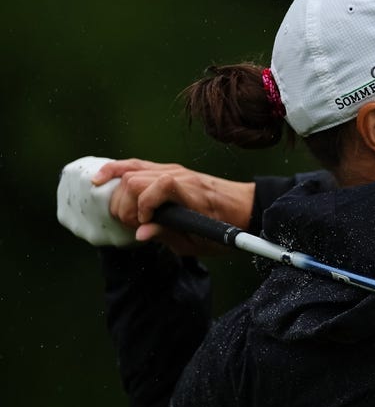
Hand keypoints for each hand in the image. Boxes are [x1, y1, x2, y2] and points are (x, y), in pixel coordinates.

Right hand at [93, 159, 255, 255]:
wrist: (242, 207)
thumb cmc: (224, 227)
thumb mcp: (200, 241)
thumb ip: (168, 235)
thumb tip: (139, 234)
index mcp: (191, 193)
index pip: (158, 186)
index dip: (143, 206)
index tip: (142, 224)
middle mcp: (180, 176)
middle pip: (136, 180)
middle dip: (125, 205)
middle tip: (130, 224)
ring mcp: (172, 170)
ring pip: (131, 172)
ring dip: (118, 194)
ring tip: (120, 213)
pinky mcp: (167, 169)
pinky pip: (136, 165)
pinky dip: (115, 170)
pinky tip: (100, 180)